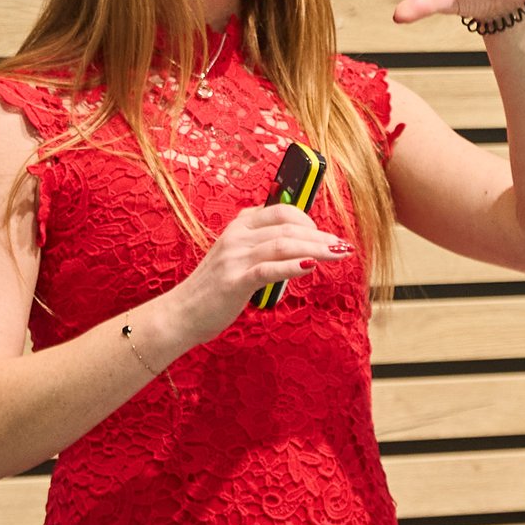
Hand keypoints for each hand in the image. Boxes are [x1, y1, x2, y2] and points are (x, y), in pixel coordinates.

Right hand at [159, 198, 348, 350]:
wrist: (181, 314)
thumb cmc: (213, 290)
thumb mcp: (235, 258)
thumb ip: (259, 246)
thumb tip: (296, 245)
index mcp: (238, 227)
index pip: (280, 211)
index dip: (308, 219)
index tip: (326, 234)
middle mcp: (236, 237)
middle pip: (287, 227)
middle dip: (320, 236)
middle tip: (343, 246)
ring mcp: (234, 258)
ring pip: (283, 244)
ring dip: (316, 248)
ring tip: (338, 254)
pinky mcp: (234, 281)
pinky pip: (269, 268)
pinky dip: (293, 266)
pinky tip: (311, 267)